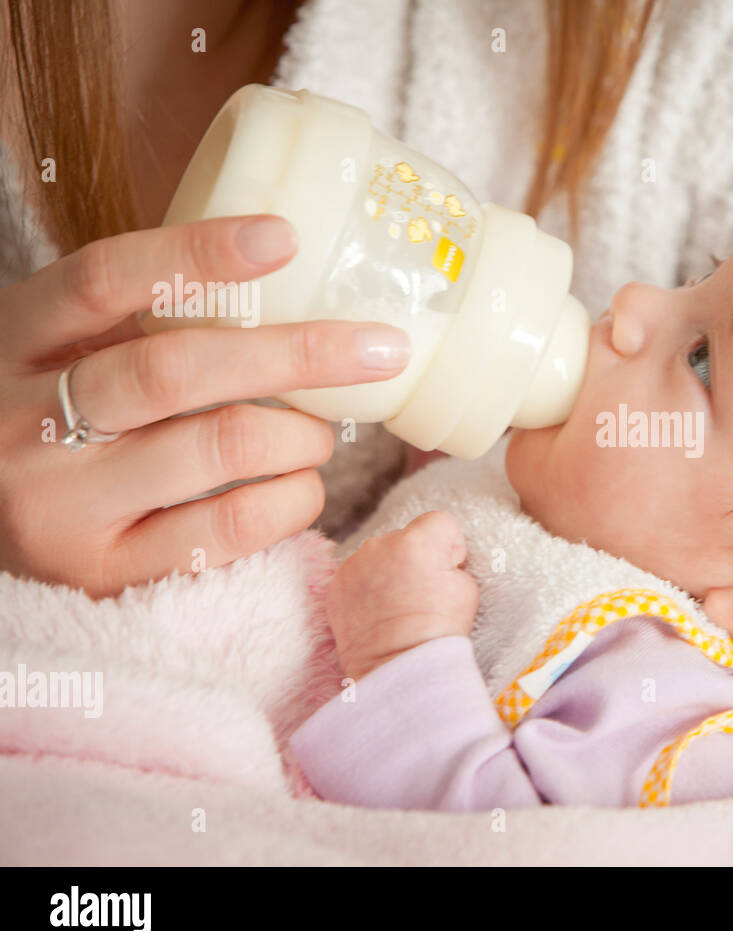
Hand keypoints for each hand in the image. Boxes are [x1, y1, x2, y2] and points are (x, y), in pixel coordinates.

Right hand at [0, 215, 412, 596]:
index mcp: (17, 342)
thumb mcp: (70, 356)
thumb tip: (284, 266)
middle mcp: (26, 424)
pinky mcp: (107, 575)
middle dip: (298, 353)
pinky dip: (293, 499)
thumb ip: (142, 320)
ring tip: (320, 433)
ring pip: (221, 446)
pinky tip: (299, 486)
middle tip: (380, 348)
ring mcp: (61, 508)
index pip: (103, 279)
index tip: (284, 237)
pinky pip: (233, 527)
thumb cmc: (57, 425)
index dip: (196, 253)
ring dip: (303, 435)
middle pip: (177, 369)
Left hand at [327, 511, 478, 677]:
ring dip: (388, 572)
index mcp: (417, 541)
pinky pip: (358, 575)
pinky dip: (367, 590)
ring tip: (397, 607)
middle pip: (405, 538)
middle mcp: (380, 544)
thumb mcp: (467, 590)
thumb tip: (439, 563)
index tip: (447, 573)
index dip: (449, 547)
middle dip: (414, 559)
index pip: (439, 521)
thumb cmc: (437, 632)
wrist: (397, 670)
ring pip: (379, 556)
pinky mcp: (335, 586)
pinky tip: (377, 614)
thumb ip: (451, 564)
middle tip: (420, 595)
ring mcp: (353, 564)